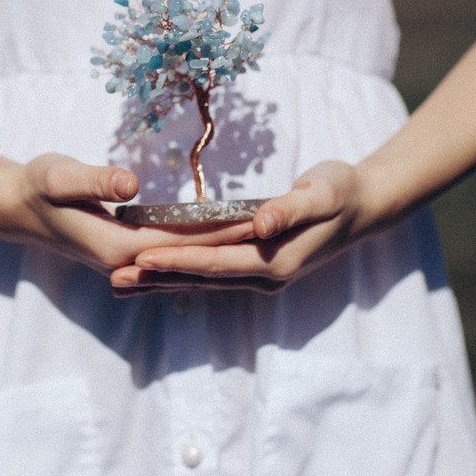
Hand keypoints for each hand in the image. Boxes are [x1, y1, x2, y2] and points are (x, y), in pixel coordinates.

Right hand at [1, 152, 256, 276]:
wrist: (16, 206)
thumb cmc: (38, 185)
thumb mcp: (59, 176)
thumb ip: (94, 181)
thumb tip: (130, 186)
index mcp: (117, 246)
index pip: (182, 241)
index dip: (221, 229)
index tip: (258, 217)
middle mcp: (126, 260)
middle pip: (191, 252)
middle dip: (234, 238)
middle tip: (278, 222)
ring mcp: (127, 258)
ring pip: (185, 253)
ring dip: (221, 241)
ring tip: (263, 226)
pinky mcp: (126, 249)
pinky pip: (173, 248)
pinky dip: (201, 240)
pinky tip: (224, 229)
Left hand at [110, 160, 381, 294]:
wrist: (363, 207)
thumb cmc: (340, 192)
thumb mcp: (321, 193)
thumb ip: (290, 208)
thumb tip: (262, 225)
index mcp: (276, 260)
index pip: (216, 263)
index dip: (178, 261)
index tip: (142, 258)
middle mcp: (265, 277)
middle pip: (201, 280)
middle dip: (156, 280)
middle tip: (113, 279)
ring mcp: (260, 276)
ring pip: (201, 281)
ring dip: (161, 282)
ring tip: (121, 283)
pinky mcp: (257, 267)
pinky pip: (212, 274)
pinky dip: (181, 274)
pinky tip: (156, 273)